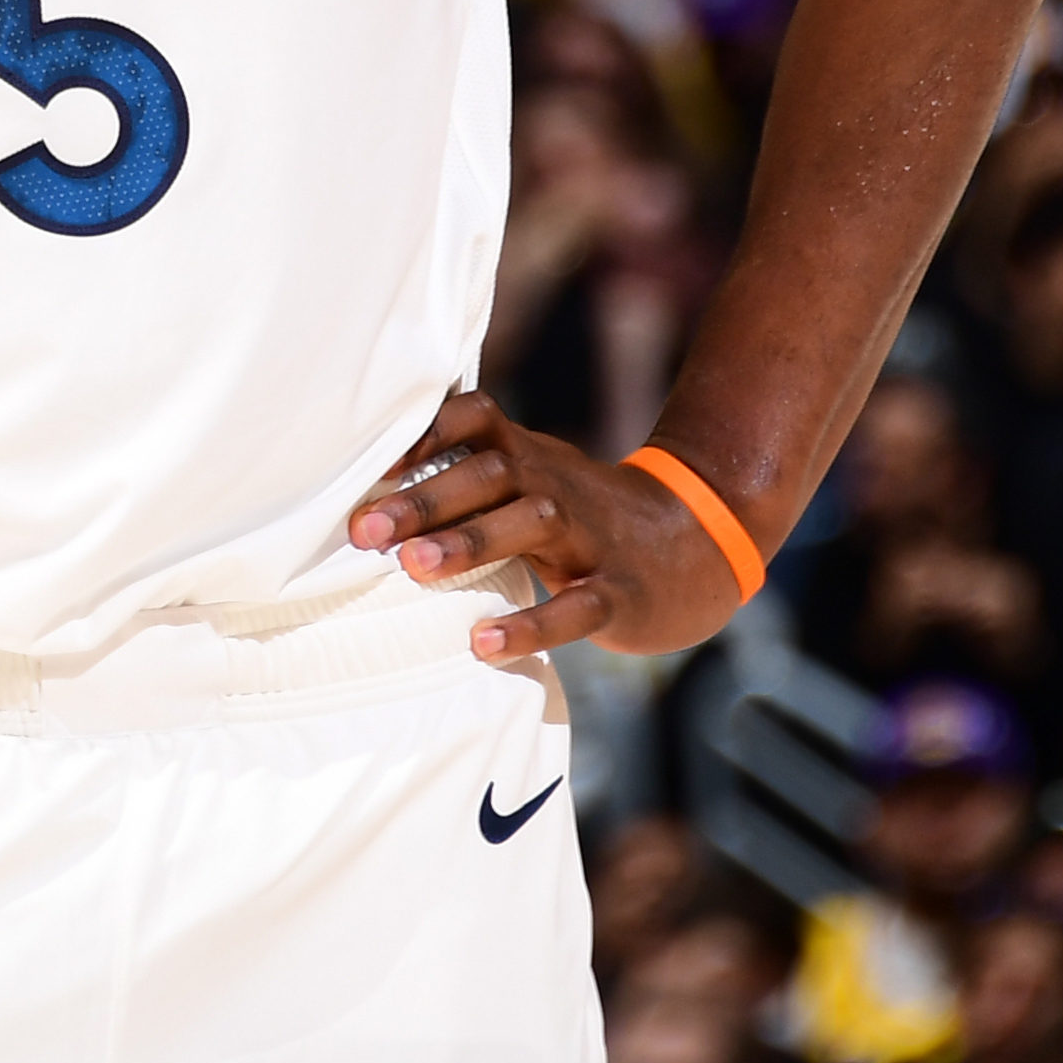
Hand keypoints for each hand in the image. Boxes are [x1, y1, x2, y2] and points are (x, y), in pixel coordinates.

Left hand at [343, 387, 745, 663]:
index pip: (478, 419)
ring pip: (532, 523)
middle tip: (364, 530)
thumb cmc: (584, 517)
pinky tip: (483, 643)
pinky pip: (577, 606)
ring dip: (470, 542)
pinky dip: (531, 625)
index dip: (428, 430)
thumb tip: (372, 494)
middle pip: (492, 472)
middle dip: (426, 498)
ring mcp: (591, 538)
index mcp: (529, 459)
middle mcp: (555, 487)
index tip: (371, 463)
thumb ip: (468, 478)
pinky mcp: (620, 593)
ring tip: (412, 568)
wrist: (698, 545)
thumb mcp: (533, 482)